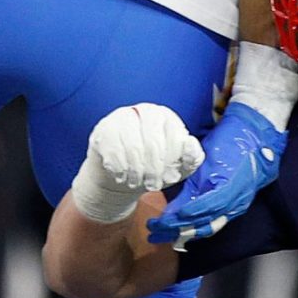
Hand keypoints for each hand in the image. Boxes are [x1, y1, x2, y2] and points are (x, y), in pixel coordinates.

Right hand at [70, 103, 203, 224]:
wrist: (125, 174)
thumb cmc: (157, 167)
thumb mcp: (180, 166)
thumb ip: (192, 156)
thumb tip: (190, 142)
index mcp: (168, 117)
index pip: (175, 137)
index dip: (172, 162)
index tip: (171, 177)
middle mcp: (147, 111)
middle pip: (153, 143)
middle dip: (154, 170)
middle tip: (154, 185)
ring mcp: (124, 117)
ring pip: (132, 146)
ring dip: (136, 171)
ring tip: (137, 183)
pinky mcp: (105, 128)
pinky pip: (112, 148)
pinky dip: (119, 167)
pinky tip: (122, 176)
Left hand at [144, 101, 284, 243]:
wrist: (257, 136)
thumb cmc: (231, 142)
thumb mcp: (208, 161)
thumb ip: (194, 184)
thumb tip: (176, 205)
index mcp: (227, 190)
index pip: (198, 211)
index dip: (178, 218)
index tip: (160, 221)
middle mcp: (234, 202)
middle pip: (203, 224)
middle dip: (177, 230)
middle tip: (155, 232)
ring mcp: (238, 205)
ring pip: (210, 226)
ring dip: (187, 232)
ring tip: (167, 235)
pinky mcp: (238, 204)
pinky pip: (217, 221)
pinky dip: (200, 226)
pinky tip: (187, 228)